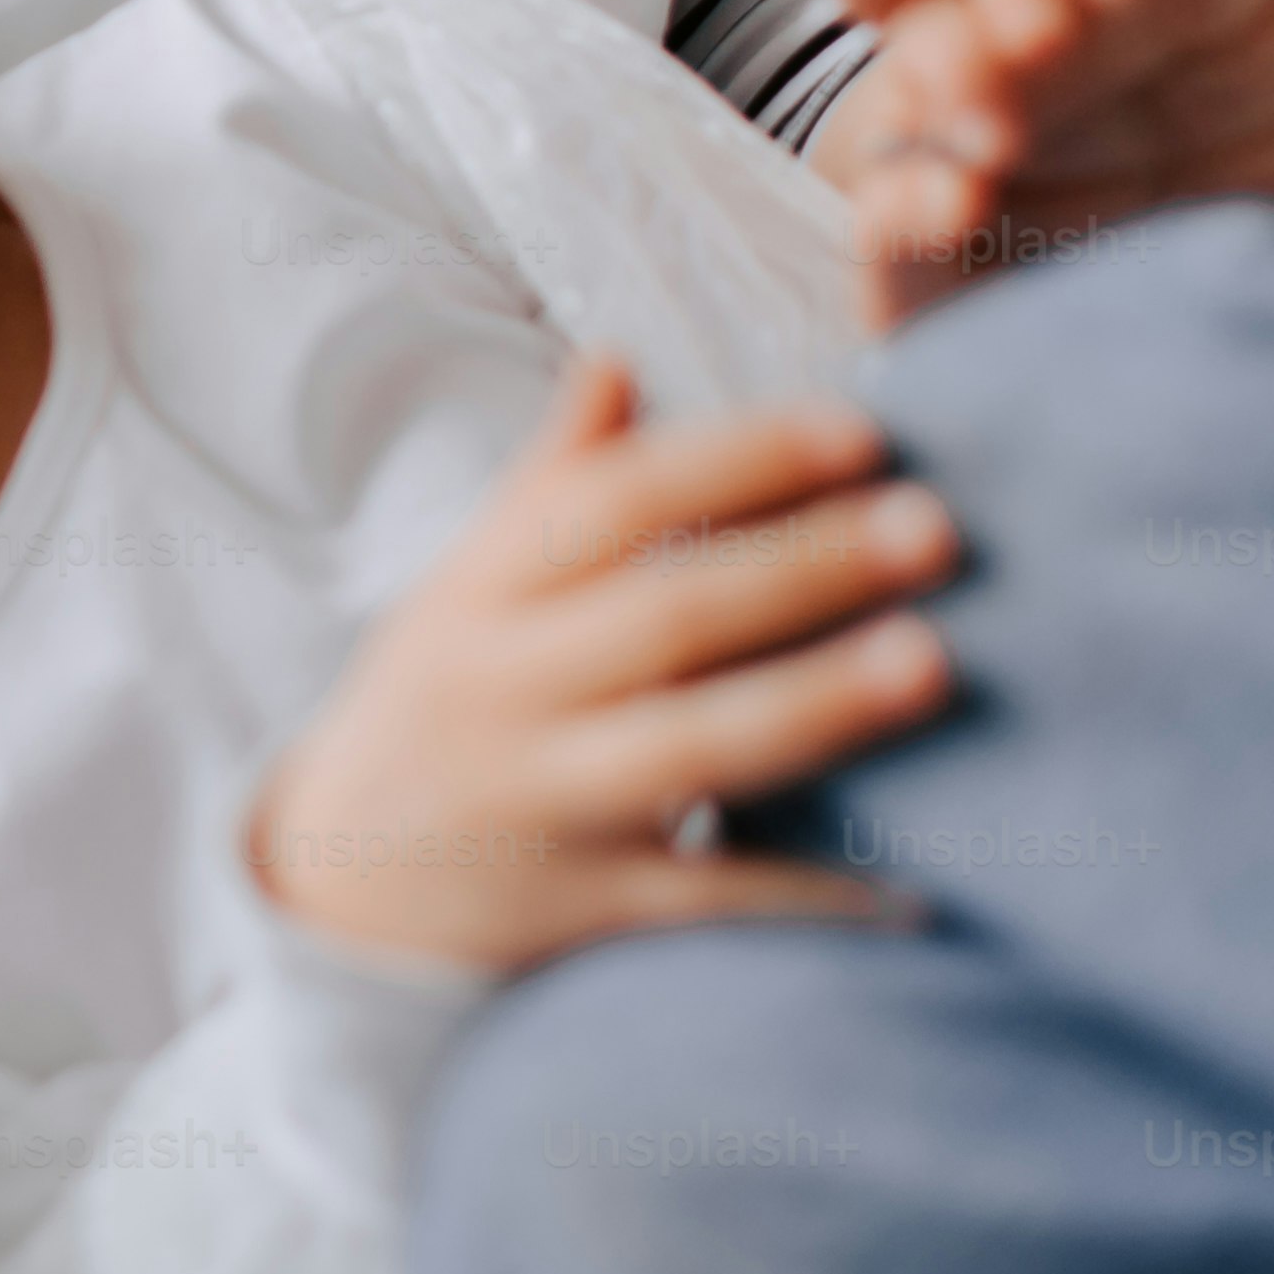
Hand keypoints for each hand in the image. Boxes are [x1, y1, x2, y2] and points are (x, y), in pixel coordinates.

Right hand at [249, 362, 961, 971]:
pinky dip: (802, 893)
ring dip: (815, 705)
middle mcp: (504, 691)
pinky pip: (704, 901)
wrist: (337, 889)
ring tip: (936, 663)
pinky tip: (911, 880)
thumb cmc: (442, 706)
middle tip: (936, 526)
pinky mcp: (582, 914)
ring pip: (687, 751)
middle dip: (803, 569)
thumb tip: (619, 359)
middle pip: (665, 618)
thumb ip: (549, 486)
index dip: (734, 461)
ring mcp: (541, 806)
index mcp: (480, 594)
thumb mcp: (464, 590)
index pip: (609, 504)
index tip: (861, 430)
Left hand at [814, 0, 1273, 327]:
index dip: (1080, 23)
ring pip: (1209, 173)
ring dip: (1071, 200)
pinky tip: (1019, 257)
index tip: (964, 68)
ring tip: (952, 209)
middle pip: (1194, 78)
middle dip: (1049, 119)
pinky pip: (1235, 233)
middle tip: (933, 157)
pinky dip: (1121, 246)